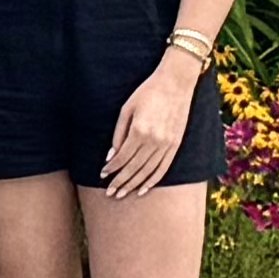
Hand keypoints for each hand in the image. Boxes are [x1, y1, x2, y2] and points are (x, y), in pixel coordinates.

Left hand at [101, 56, 200, 198]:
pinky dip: (153, 180)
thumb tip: (111, 157)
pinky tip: (144, 189)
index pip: (122, 157)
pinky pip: (163, 168)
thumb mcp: (127, 109)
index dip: (112, 168)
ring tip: (123, 194)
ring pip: (148, 171)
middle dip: (120, 182)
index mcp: (140, 131)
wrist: (176, 83)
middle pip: (134, 168)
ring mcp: (167, 144)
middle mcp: (155, 141)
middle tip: (110, 193)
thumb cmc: (147, 93)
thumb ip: (118, 134)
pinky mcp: (176, 145)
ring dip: (134, 184)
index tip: (102, 175)